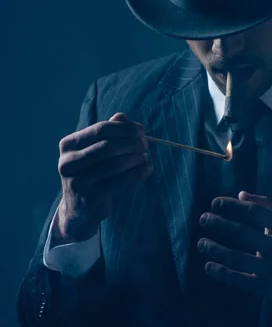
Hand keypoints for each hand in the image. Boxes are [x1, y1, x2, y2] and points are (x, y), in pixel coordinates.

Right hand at [55, 112, 152, 241]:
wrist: (78, 210)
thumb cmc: (90, 174)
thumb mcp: (93, 151)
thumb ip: (106, 134)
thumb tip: (123, 116)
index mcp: (68, 145)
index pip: (100, 129)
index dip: (124, 128)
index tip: (141, 130)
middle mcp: (69, 162)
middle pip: (108, 146)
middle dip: (132, 143)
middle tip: (145, 144)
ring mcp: (79, 180)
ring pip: (115, 164)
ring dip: (136, 158)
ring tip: (146, 157)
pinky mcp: (92, 196)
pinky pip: (121, 180)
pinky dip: (137, 172)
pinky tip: (147, 169)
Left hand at [197, 192, 271, 326]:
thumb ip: (269, 207)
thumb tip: (241, 194)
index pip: (253, 213)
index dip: (231, 206)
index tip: (215, 203)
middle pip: (242, 233)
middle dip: (219, 224)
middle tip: (203, 219)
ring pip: (237, 257)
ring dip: (215, 249)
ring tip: (201, 243)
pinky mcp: (267, 288)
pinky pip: (239, 280)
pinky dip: (222, 273)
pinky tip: (209, 266)